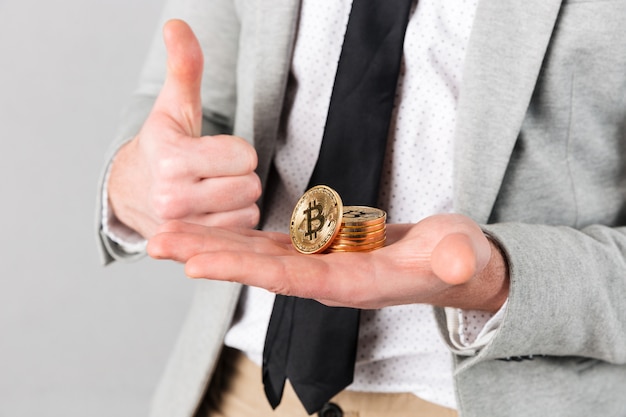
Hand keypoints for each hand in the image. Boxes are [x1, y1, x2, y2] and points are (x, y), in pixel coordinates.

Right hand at [107, 20, 260, 238]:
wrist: (131, 192)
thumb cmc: (161, 146)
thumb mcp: (173, 107)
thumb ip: (184, 68)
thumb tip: (177, 24)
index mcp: (172, 159)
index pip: (244, 156)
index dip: (236, 151)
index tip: (214, 151)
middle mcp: (173, 198)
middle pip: (250, 184)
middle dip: (239, 175)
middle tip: (213, 172)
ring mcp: (183, 227)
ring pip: (249, 209)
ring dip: (238, 199)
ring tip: (211, 191)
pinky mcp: (192, 245)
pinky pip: (242, 229)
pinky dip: (235, 220)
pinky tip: (213, 211)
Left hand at [147, 214, 509, 311]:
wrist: (456, 268)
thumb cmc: (459, 262)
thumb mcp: (463, 257)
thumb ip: (456, 261)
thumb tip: (453, 261)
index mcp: (354, 284)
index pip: (292, 279)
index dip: (244, 271)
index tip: (197, 263)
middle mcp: (327, 280)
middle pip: (258, 269)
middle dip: (208, 256)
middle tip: (156, 243)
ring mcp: (321, 266)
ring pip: (257, 256)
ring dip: (212, 246)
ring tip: (166, 237)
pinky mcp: (322, 252)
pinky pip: (271, 246)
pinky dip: (237, 240)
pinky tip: (209, 232)